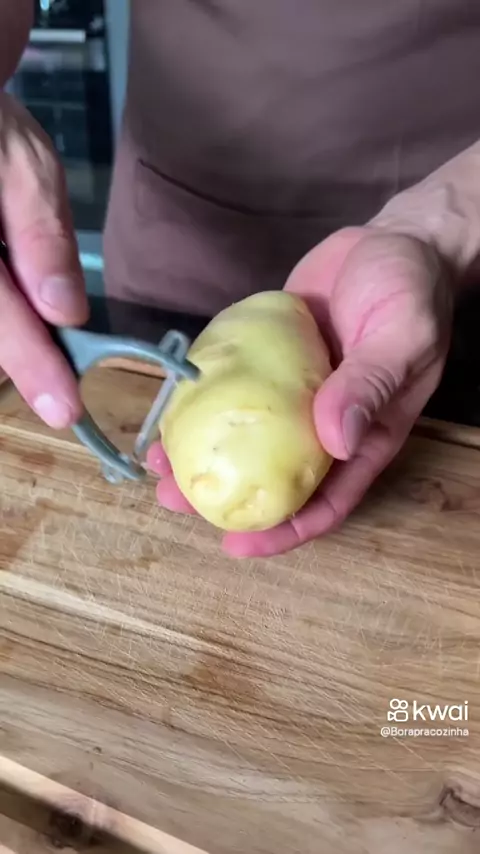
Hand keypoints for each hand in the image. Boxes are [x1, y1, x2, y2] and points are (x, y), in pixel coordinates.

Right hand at [0, 92, 87, 425]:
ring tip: (47, 362)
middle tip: (60, 390)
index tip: (65, 409)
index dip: (31, 361)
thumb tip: (65, 313)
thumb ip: (41, 237)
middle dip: (22, 359)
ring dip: (13, 344)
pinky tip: (30, 333)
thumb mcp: (25, 165)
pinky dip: (8, 327)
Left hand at [148, 225, 452, 556]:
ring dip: (203, 452)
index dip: (284, 531)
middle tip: (175, 500)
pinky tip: (171, 408)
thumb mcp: (402, 335)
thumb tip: (336, 440)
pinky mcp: (268, 359)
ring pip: (246, 437)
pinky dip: (203, 404)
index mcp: (365, 435)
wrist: (389, 238)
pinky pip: (232, 389)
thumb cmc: (410, 288)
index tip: (235, 544)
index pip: (326, 500)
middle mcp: (324, 422)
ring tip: (158, 462)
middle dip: (225, 495)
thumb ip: (370, 384)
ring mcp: (293, 392)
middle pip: (274, 476)